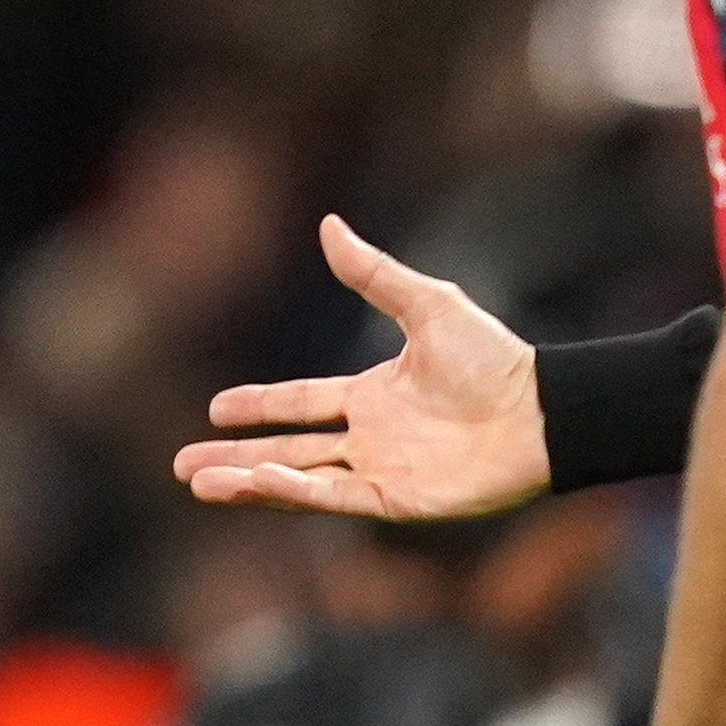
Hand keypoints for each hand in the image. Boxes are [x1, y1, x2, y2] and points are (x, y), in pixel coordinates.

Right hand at [173, 217, 553, 519]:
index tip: (215, 410)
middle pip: (289, 450)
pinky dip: (295, 491)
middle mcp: (372, 436)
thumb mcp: (426, 305)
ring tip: (200, 483)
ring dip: (250, 482)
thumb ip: (373, 274)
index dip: (259, 406)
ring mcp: (383, 470)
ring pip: (301, 480)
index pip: (302, 403)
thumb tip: (328, 225)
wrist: (541, 411)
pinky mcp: (398, 499)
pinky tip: (257, 480)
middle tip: (184, 466)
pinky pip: (335, 497)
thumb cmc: (495, 360)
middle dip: (235, 459)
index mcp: (374, 394)